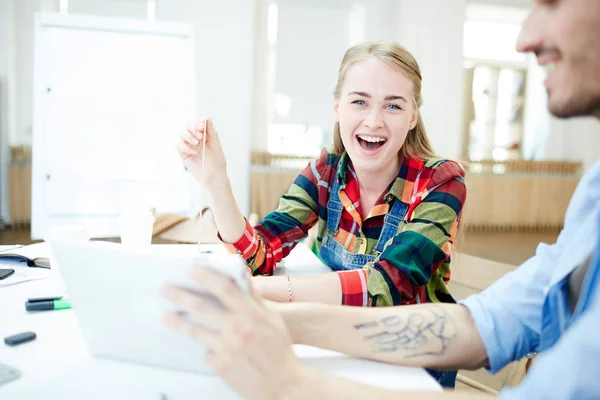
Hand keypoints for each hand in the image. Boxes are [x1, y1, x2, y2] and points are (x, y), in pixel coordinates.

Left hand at [161, 267, 302, 399]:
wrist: (283, 384)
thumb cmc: (279, 350)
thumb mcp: (272, 320)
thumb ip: (254, 300)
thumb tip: (240, 278)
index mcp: (252, 314)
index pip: (224, 288)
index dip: (206, 277)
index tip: (191, 270)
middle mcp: (238, 329)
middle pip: (202, 307)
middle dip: (180, 296)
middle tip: (166, 290)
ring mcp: (227, 348)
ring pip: (196, 331)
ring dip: (178, 322)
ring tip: (166, 317)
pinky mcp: (221, 366)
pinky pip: (207, 352)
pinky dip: (209, 347)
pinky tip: (211, 347)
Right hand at [176, 118, 226, 186]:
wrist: (214, 176)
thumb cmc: (217, 162)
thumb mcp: (216, 144)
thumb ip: (211, 131)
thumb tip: (208, 118)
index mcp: (205, 134)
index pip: (198, 122)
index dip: (199, 122)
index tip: (202, 125)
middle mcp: (196, 138)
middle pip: (188, 125)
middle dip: (193, 127)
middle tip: (200, 136)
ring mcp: (189, 145)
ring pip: (182, 133)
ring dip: (189, 136)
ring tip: (197, 143)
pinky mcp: (183, 153)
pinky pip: (179, 145)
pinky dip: (186, 147)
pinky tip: (194, 152)